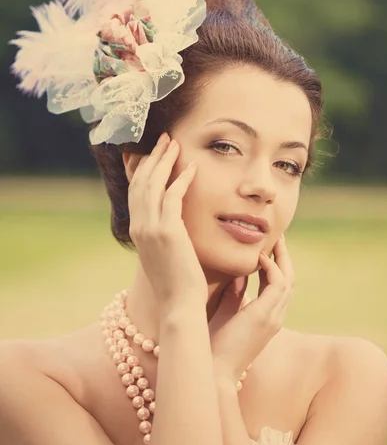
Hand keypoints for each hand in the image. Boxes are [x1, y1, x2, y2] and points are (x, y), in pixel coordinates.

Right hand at [127, 133, 207, 310]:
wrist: (178, 305)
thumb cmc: (177, 282)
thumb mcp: (165, 253)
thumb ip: (163, 234)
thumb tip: (172, 221)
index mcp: (137, 231)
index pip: (135, 191)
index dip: (141, 168)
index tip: (150, 152)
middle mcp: (138, 226)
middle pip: (140, 182)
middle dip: (152, 158)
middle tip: (164, 140)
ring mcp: (150, 229)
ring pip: (153, 184)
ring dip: (164, 161)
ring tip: (175, 144)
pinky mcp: (167, 232)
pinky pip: (173, 196)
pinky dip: (182, 179)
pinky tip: (192, 167)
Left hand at [209, 234, 294, 387]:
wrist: (213, 371)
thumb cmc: (214, 347)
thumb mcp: (226, 315)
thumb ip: (235, 296)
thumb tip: (237, 276)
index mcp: (267, 318)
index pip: (279, 286)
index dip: (276, 265)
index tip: (267, 247)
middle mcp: (275, 317)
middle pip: (289, 279)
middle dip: (284, 256)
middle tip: (277, 236)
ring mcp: (273, 317)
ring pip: (288, 279)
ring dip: (282, 257)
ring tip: (274, 238)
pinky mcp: (266, 315)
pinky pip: (278, 283)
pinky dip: (271, 267)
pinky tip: (259, 256)